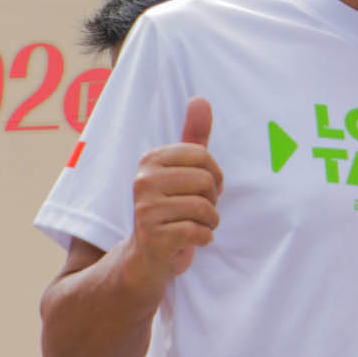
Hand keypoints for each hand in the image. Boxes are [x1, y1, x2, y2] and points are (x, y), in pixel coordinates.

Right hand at [128, 98, 221, 287]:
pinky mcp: (154, 236)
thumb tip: (200, 99)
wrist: (147, 257)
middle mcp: (143, 181)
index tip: (204, 188)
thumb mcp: (181, 170)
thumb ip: (193, 136)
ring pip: (205, 208)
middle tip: (197, 211)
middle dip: (212, 200)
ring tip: (194, 225)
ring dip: (209, 222)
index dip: (214, 175)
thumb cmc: (171, 209)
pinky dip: (204, 238)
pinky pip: (199, 231)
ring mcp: (146, 209)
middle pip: (206, 181)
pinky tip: (191, 239)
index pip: (202, 155)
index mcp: (151, 161)